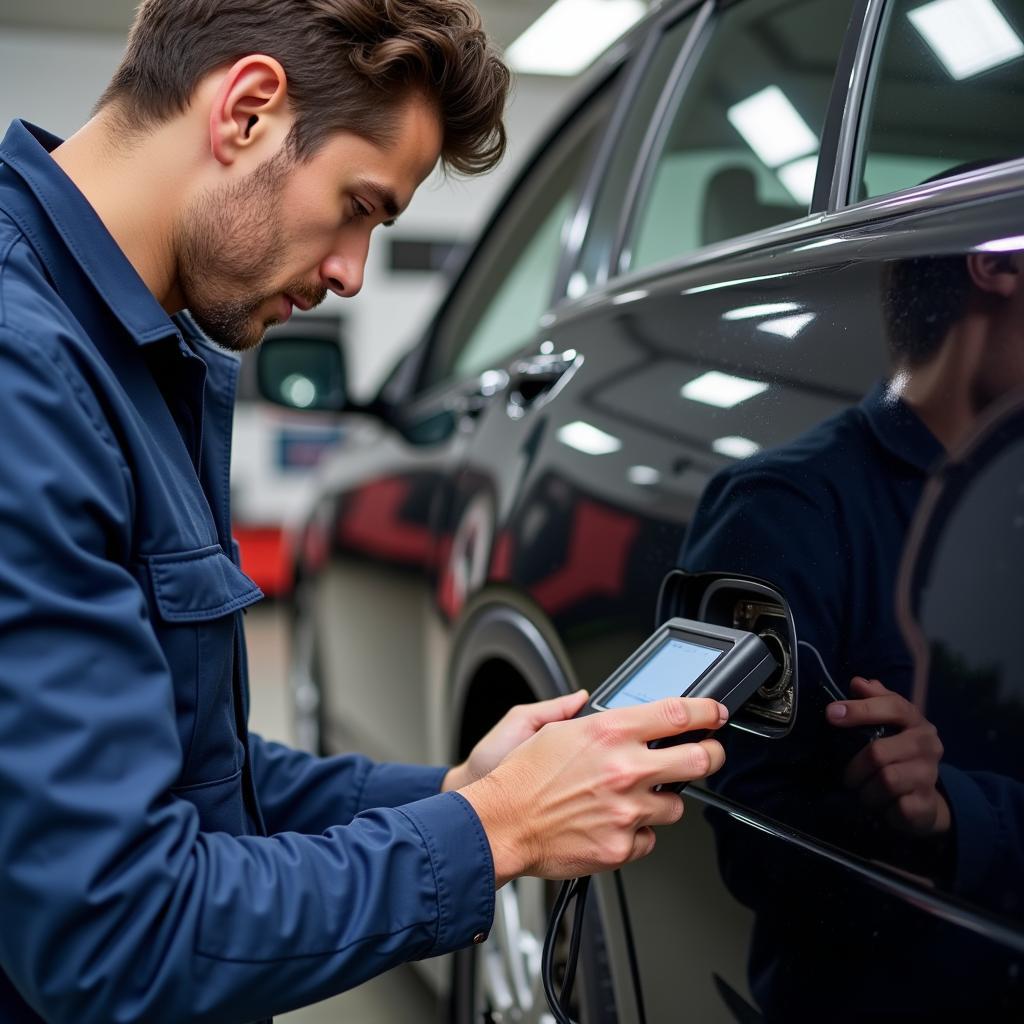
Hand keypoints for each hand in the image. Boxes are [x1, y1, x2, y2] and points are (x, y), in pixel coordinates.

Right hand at [461, 697, 727, 884]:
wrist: (501, 824)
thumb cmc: (522, 777)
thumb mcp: (553, 729)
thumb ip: (586, 715)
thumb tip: (593, 702)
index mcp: (610, 732)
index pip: (678, 714)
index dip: (707, 711)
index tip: (715, 714)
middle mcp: (625, 769)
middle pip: (699, 760)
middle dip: (711, 755)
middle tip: (708, 754)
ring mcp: (627, 810)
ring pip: (675, 806)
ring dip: (661, 800)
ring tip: (631, 798)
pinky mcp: (622, 846)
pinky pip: (649, 839)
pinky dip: (636, 832)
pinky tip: (612, 823)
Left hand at [827, 677, 949, 835]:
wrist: (924, 799)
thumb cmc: (898, 753)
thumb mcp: (887, 725)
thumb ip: (874, 701)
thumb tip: (858, 682)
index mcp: (916, 721)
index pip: (893, 706)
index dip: (861, 709)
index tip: (831, 714)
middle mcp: (928, 745)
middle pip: (878, 752)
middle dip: (855, 768)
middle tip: (848, 776)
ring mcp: (930, 775)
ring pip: (885, 781)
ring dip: (866, 790)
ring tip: (864, 791)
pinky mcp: (926, 804)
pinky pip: (895, 806)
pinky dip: (882, 808)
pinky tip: (883, 805)